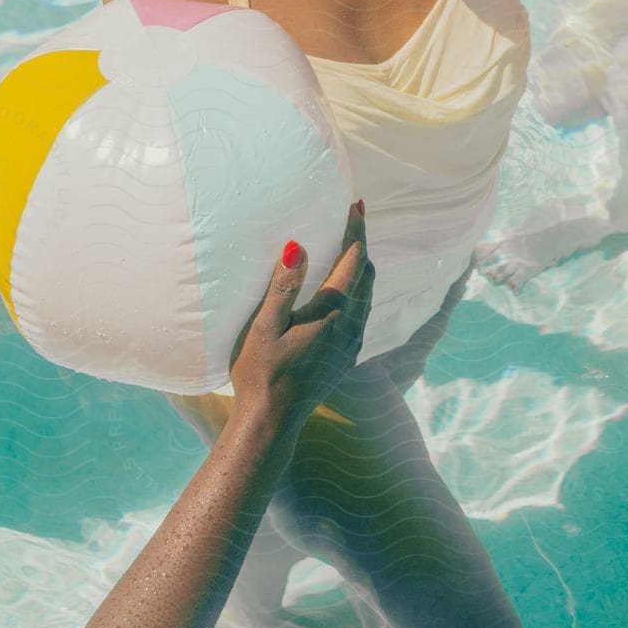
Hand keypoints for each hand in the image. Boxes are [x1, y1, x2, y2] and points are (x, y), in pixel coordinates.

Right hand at [229, 202, 372, 433]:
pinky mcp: (345, 356)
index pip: (354, 261)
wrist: (271, 421)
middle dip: (361, 244)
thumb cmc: (261, 372)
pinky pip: (361, 312)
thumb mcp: (265, 327)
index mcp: (332, 314)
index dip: (356, 231)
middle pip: (366, 274)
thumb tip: (297, 246)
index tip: (355, 205)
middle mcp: (350, 327)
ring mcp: (350, 344)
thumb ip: (283, 286)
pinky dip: (357, 288)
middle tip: (353, 218)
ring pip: (367, 294)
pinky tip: (342, 287)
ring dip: (360, 266)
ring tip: (349, 246)